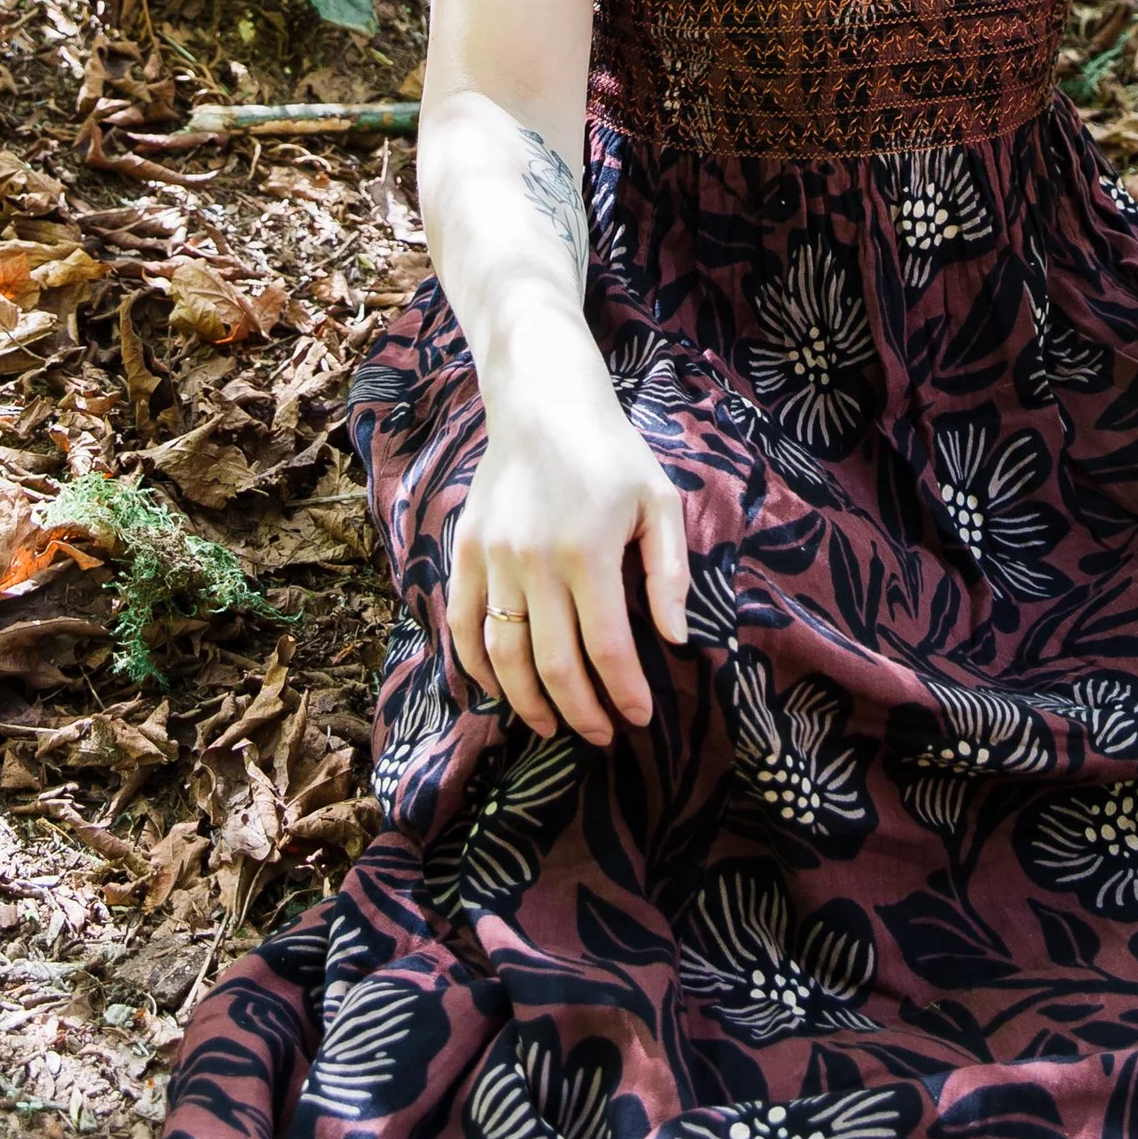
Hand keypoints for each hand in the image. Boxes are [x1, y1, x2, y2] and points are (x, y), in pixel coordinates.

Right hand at [448, 349, 689, 745]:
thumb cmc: (611, 454)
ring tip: (553, 727)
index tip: (640, 718)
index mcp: (588, 550)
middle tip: (602, 735)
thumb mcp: (659, 501)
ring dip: (528, 702)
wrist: (543, 403)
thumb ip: (669, 572)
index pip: (607, 646)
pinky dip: (477, 667)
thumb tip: (675, 639)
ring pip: (504, 654)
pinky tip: (500, 691)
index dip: (624, 692)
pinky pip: (462, 624)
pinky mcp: (464, 551)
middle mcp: (534, 560)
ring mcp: (492, 557)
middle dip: (581, 712)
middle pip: (554, 663)